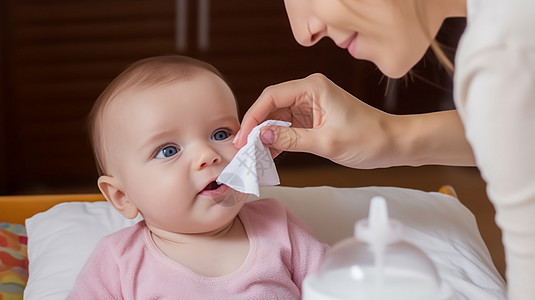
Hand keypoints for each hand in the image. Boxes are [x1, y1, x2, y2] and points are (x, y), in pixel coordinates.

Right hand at [235, 73, 398, 168]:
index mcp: (313, 87)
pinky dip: (278, 140)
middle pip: (272, 106)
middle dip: (257, 127)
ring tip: (253, 156)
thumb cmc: (368, 138)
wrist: (393, 144)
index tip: (243, 137)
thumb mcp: (326, 142)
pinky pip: (289, 127)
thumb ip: (291, 139)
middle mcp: (310, 92)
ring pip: (278, 118)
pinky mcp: (314, 119)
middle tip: (244, 150)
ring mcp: (311, 106)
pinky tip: (269, 155)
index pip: (272, 96)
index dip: (253, 116)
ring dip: (266, 136)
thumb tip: (261, 137)